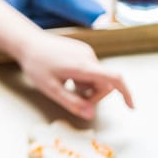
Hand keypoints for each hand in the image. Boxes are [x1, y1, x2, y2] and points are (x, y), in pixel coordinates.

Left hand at [18, 33, 132, 118]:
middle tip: (74, 101)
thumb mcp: (50, 89)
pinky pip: (90, 69)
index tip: (130, 107)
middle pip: (104, 82)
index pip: (114, 78)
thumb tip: (90, 115)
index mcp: (83, 66)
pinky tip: (66, 77)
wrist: (28, 42)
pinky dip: (83, 78)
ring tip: (66, 85)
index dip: (126, 93)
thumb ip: (71, 103)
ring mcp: (85, 51)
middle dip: (94, 95)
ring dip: (86, 87)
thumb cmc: (36, 65)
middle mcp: (88, 56)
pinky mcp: (82, 49)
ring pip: (96, 76)